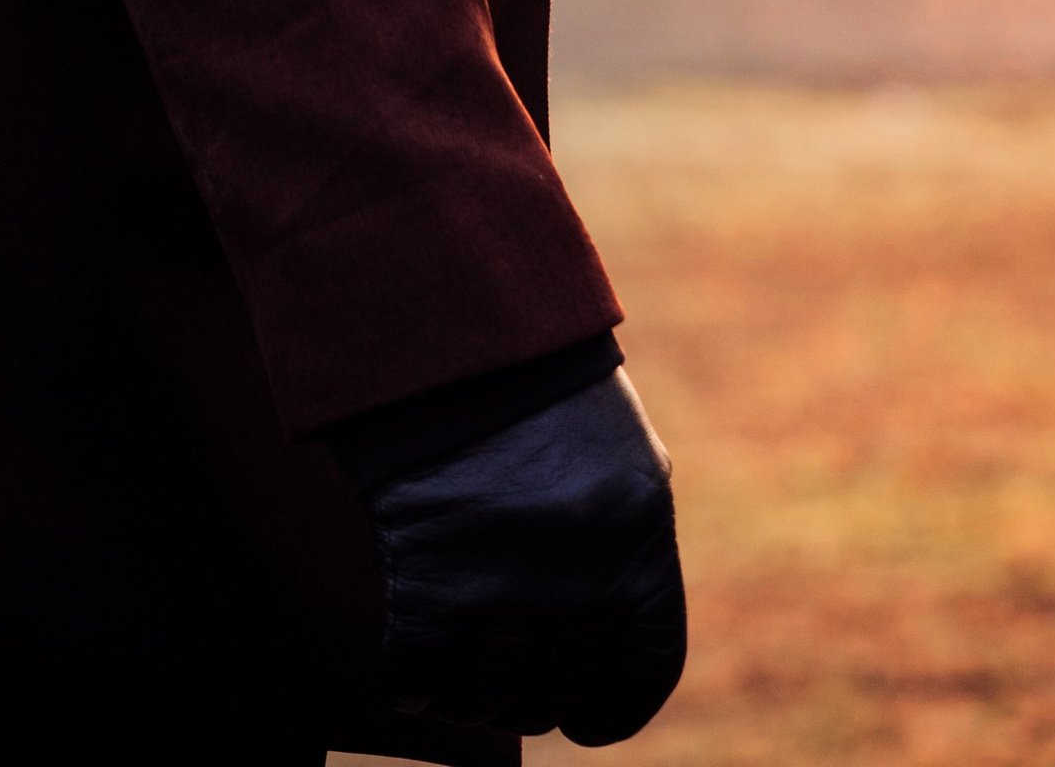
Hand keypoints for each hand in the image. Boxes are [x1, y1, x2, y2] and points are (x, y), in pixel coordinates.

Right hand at [359, 366, 686, 745]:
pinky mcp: (430, 583)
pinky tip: (410, 655)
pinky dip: (410, 682)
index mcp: (641, 544)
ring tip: (454, 654)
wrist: (459, 334)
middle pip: (552, 697)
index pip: (644, 677)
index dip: (611, 713)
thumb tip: (626, 644)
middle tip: (500, 662)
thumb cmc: (542, 397)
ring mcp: (505, 585)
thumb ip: (630, 550)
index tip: (581, 719)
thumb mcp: (621, 463)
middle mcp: (582, 577)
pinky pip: (417, 682)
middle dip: (525, 694)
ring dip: (464, 691)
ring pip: (484, 700)